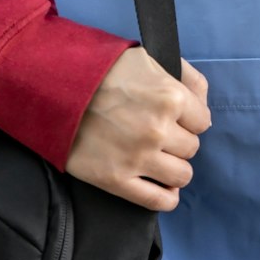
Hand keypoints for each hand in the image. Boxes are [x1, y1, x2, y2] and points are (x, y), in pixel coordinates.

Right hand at [65, 48, 210, 211]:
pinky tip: (162, 188)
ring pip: (181, 176)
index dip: (190, 119)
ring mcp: (139, 157)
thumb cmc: (102, 69)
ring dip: (174, 168)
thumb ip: (185, 76)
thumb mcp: (148, 58)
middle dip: (179, 141)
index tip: (177, 118)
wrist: (55, 87)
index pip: (202, 121)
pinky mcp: (117, 180)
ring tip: (159, 159)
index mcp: (170, 97)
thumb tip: (203, 105)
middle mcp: (159, 130)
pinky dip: (166, 197)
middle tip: (161, 134)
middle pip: (191, 148)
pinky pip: (157, 201)